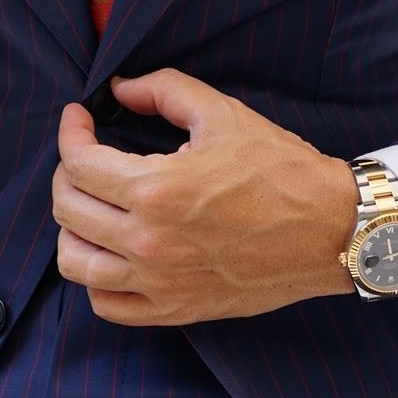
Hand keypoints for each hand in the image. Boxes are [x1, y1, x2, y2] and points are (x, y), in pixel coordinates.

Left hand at [51, 69, 358, 324]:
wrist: (330, 231)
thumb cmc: (282, 170)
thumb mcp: (223, 115)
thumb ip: (163, 91)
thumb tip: (119, 89)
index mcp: (157, 190)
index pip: (79, 163)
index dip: (70, 133)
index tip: (78, 119)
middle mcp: (149, 242)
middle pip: (69, 209)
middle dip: (67, 173)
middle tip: (84, 156)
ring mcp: (159, 282)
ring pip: (75, 262)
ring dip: (72, 228)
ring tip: (90, 206)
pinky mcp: (174, 309)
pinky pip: (106, 304)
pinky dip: (96, 278)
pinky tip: (110, 252)